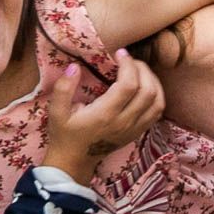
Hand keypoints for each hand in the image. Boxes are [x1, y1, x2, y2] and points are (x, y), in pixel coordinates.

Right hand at [44, 48, 166, 184]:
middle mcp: (124, 122)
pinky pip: (157, 112)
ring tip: (139, 70)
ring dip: (153, 81)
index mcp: (105, 115)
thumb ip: (63, 88)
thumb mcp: (56, 111)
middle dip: (142, 69)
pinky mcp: (138, 132)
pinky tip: (146, 86)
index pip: (128, 85)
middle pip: (148, 91)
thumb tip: (74, 67)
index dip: (128, 65)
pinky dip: (157, 95)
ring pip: (158, 101)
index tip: (120, 53)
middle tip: (129, 60)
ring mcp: (134, 128)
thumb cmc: (65, 133)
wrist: (75, 160)